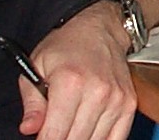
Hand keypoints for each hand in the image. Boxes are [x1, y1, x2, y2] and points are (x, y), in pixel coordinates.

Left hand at [18, 0, 134, 138]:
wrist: (101, 28)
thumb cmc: (66, 45)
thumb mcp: (36, 67)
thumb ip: (32, 103)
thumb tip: (29, 129)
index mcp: (70, 83)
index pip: (54, 134)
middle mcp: (97, 93)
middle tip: (53, 133)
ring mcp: (116, 100)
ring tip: (70, 130)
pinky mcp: (129, 104)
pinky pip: (117, 138)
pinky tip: (89, 135)